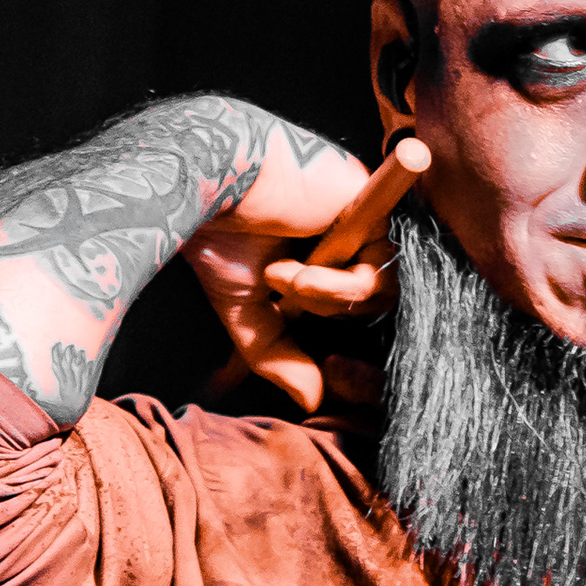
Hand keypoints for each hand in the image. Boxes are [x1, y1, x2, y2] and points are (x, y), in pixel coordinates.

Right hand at [182, 125, 395, 413]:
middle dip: (325, 312)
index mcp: (329, 251)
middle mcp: (353, 232)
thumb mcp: (247, 310)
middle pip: (375, 301)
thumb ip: (277, 355)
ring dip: (322, 299)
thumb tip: (313, 403)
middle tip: (281, 297)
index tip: (311, 349)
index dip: (339, 329)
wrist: (208, 183)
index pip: (359, 303)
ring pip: (378, 290)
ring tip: (279, 278)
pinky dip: (330, 286)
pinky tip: (291, 269)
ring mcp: (366, 218)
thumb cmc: (220, 233)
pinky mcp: (374, 204)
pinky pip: (375, 270)